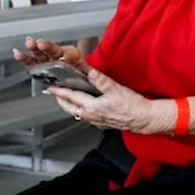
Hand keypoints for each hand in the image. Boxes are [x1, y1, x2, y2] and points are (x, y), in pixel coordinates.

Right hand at [13, 36, 84, 68]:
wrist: (74, 72)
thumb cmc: (80, 69)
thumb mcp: (86, 69)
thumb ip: (85, 70)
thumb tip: (83, 69)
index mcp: (71, 55)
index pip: (69, 54)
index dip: (67, 56)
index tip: (63, 58)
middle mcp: (58, 55)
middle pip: (51, 51)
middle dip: (46, 47)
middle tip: (41, 43)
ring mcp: (47, 60)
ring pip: (40, 54)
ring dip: (34, 49)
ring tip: (29, 43)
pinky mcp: (39, 66)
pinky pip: (31, 62)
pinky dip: (24, 58)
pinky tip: (17, 53)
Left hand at [45, 69, 159, 132]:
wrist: (143, 119)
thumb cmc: (131, 105)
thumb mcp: (116, 89)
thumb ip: (100, 80)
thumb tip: (89, 71)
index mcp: (92, 106)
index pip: (71, 97)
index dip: (59, 92)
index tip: (50, 88)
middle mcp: (91, 116)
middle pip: (70, 109)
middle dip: (61, 101)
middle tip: (54, 94)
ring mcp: (97, 121)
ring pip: (77, 114)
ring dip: (70, 107)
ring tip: (67, 100)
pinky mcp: (104, 123)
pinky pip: (86, 118)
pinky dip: (81, 112)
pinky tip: (85, 109)